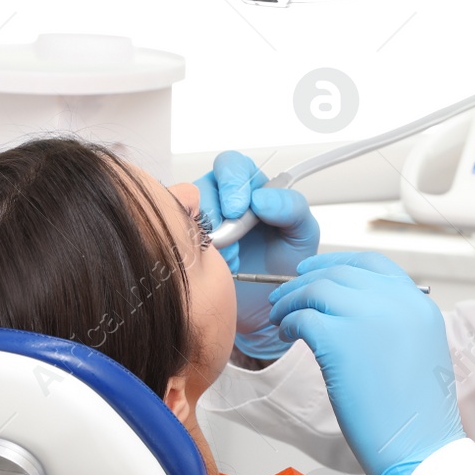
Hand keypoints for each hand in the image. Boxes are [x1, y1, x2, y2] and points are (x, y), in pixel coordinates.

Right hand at [195, 151, 319, 358]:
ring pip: (184, 211)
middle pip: (203, 186)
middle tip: (226, 239)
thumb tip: (262, 198)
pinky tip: (211, 266)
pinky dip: (190, 250)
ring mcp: (199, 223)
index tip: (238, 209)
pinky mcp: (183, 245)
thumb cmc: (283, 269)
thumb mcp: (302, 236)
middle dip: (213, 211)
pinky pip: (172, 235)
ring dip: (204, 236)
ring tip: (229, 261)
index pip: (232, 165)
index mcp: (250, 190)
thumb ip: (292, 209)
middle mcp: (220, 201)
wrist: (265, 309)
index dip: (231, 182)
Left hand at [267, 252, 463, 474]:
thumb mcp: (418, 350)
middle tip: (286, 295)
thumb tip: (351, 314)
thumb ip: (393, 322)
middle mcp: (396, 302)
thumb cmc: (416, 413)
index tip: (316, 271)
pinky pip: (303, 318)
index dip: (338, 263)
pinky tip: (287, 334)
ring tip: (281, 317)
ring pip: (317, 289)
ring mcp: (367, 316)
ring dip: (292, 301)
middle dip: (307, 281)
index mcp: (418, 305)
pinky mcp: (339, 339)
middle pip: (339, 273)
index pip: (372, 263)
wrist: (420, 445)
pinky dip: (289, 322)